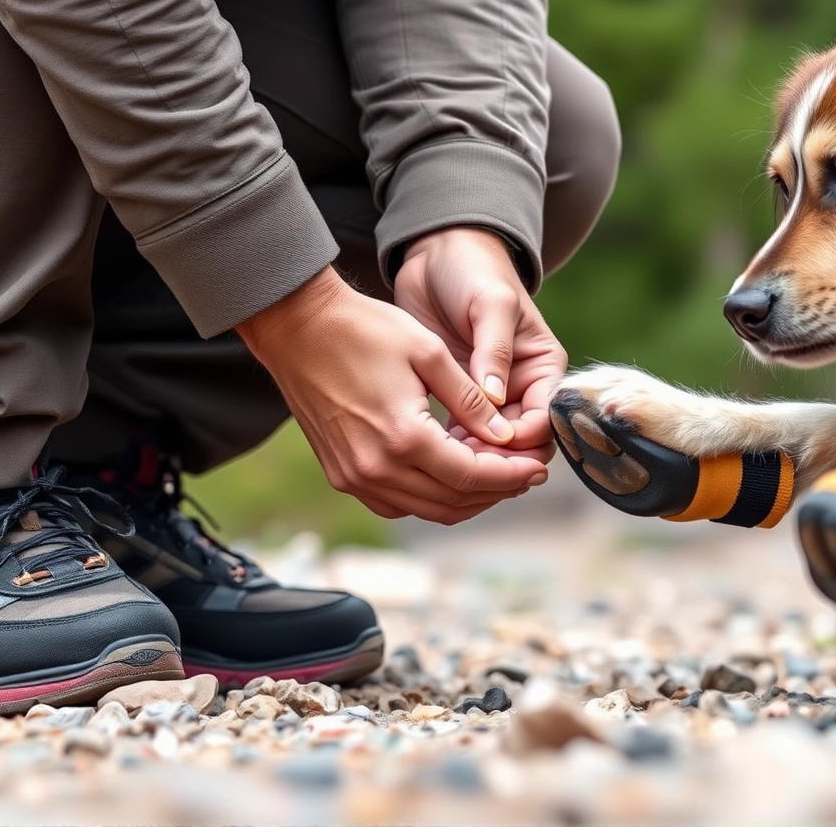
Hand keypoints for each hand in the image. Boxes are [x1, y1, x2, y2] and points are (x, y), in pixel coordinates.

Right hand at [237, 267, 548, 524]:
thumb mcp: (429, 354)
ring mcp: (354, 477)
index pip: (471, 476)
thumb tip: (506, 435)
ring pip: (426, 509)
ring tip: (496, 474)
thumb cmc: (363, 328)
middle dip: (496, 490)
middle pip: (452, 501)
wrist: (297, 326)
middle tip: (524, 472)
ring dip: (465, 497)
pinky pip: (397, 503)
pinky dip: (431, 496)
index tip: (538, 467)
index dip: (510, 475)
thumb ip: (471, 401)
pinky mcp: (342, 474)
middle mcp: (375, 468)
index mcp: (402, 437)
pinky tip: (452, 474)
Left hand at [395, 227, 567, 459]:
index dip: (524, 438)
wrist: (436, 255)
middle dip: (498, 457)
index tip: (493, 444)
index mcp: (543, 367)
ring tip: (445, 460)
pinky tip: (431, 451)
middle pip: (523, 442)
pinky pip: (463, 436)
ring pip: (492, 446)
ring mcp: (491, 397)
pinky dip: (451, 448)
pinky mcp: (459, 399)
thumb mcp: (491, 303)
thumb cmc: (473, 271)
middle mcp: (523, 387)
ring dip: (473, 458)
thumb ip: (494, 350)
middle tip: (465, 462)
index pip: (546, 418)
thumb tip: (496, 400)